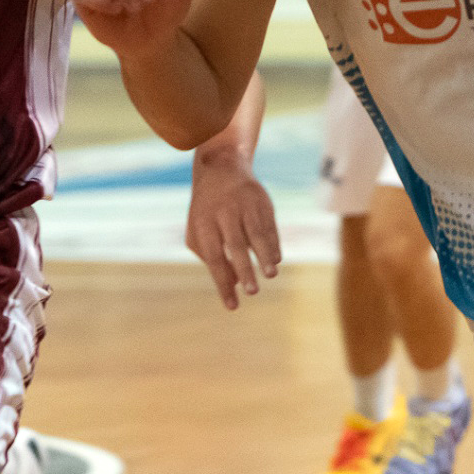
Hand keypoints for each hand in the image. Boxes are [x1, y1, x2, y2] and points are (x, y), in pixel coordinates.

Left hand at [186, 148, 280, 309]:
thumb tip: (232, 283)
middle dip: (244, 269)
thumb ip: (210, 257)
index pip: (213, 257)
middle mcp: (223, 212)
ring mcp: (244, 205)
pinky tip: (276, 260)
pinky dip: (274, 243)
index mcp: (204, 222)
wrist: (221, 167)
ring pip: (256, 232)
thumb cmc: (207, 209)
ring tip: (271, 275)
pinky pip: (269, 225)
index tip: (233, 306)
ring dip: (264, 255)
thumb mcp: (198, 229)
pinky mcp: (261, 201)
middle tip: (252, 292)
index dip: (222, 282)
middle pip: (234, 244)